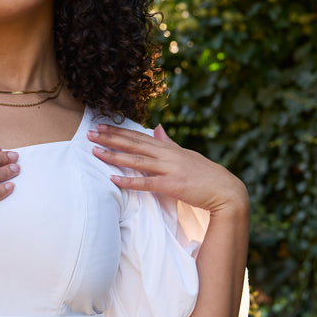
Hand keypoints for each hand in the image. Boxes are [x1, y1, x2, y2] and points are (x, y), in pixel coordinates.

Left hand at [88, 123, 248, 216]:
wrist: (226, 191)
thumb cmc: (206, 175)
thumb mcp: (186, 155)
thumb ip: (169, 143)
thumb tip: (158, 128)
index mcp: (169, 148)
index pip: (139, 137)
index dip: (119, 131)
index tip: (101, 126)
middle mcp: (168, 155)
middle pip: (134, 144)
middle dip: (111, 138)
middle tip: (90, 133)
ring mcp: (170, 169)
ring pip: (137, 160)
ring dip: (115, 156)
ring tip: (96, 152)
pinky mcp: (173, 185)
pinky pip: (146, 183)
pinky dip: (129, 181)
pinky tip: (113, 179)